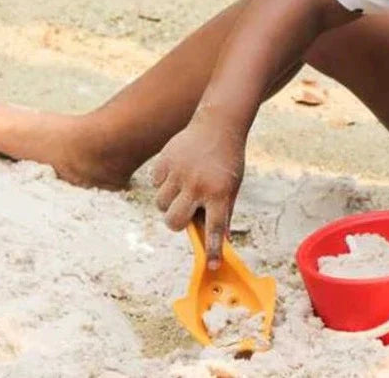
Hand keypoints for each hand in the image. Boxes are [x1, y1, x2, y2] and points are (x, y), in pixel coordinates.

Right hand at [153, 111, 245, 269]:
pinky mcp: (165, 161)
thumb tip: (220, 241)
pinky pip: (156, 183)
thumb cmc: (227, 160)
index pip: (215, 229)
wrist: (218, 124)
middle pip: (174, 222)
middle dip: (176, 224)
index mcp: (220, 193)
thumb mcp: (232, 186)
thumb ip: (225, 212)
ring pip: (161, 204)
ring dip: (169, 202)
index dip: (213, 250)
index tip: (211, 264)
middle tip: (183, 215)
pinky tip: (176, 173)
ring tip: (182, 189)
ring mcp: (179, 173)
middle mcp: (198, 185)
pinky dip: (163, 183)